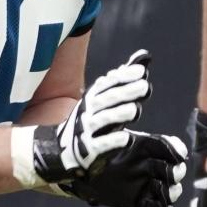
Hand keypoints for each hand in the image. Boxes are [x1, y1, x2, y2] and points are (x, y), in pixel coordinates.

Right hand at [28, 50, 152, 183]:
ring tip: (135, 109)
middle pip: (107, 99)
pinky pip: (101, 144)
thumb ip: (122, 79)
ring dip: (118, 114)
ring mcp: (87, 129)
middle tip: (144, 86)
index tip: (140, 71)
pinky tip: (127, 138)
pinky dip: (113, 140)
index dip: (123, 76)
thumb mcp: (102, 98)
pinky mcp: (90, 149)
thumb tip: (142, 58)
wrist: (62, 148)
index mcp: (92, 96)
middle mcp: (88, 110)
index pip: (108, 83)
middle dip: (125, 92)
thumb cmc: (90, 118)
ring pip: (104, 119)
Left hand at [62, 130, 187, 206]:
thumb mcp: (105, 137)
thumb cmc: (95, 150)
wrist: (83, 174)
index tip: (178, 154)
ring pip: (172, 190)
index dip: (176, 150)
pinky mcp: (143, 203)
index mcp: (147, 146)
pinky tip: (151, 205)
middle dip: (176, 172)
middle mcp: (152, 166)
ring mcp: (149, 185)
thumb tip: (127, 119)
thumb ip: (116, 131)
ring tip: (157, 187)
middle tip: (170, 173)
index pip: (171, 146)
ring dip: (170, 191)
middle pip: (177, 169)